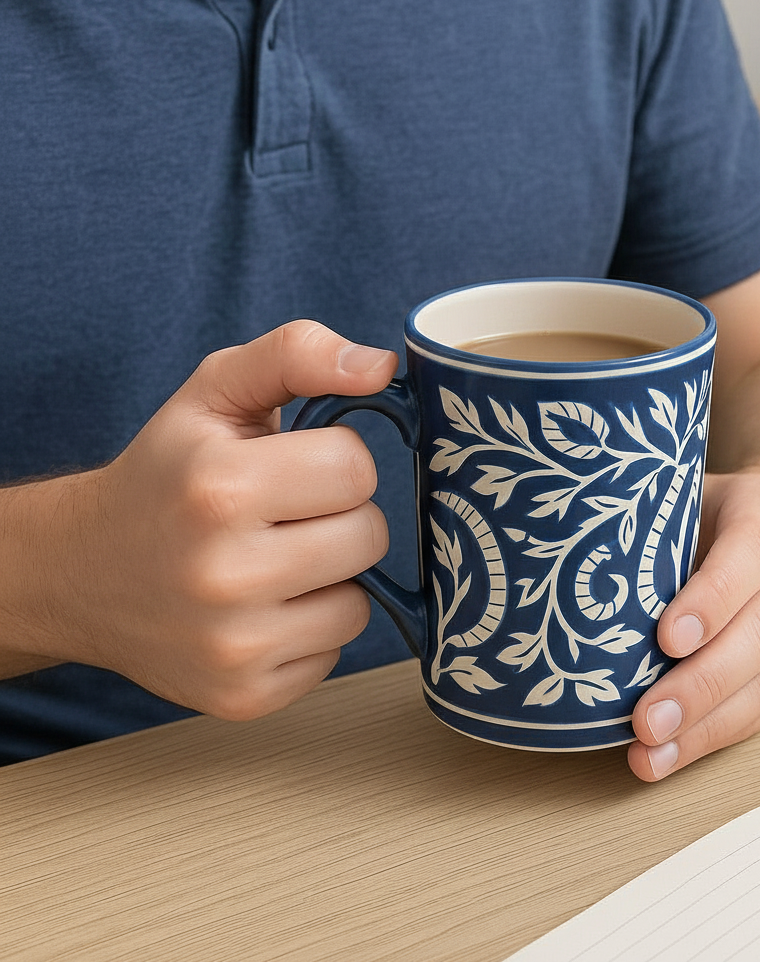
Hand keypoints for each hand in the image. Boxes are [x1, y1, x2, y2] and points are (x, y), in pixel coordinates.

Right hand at [2, 321, 397, 718]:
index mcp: (220, 488)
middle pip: (369, 536)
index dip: (333, 461)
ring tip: (272, 562)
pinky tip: (262, 609)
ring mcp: (234, 647)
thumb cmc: (166, 473)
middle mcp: (225, 575)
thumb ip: (298, 354)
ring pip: (359, 602)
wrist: (83, 572)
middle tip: (283, 516)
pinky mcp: (244, 697)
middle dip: (339, 517)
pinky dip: (309, 628)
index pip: (357, 468)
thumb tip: (383, 366)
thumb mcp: (215, 391)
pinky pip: (334, 653)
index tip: (290, 468)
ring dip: (330, 578)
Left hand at [627, 471, 759, 780]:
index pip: (750, 549)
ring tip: (652, 751)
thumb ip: (644, 535)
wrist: (750, 519)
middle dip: (702, 683)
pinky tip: (669, 754)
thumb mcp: (666, 500)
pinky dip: (714, 735)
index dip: (712, 599)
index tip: (666, 639)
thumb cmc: (688, 508)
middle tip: (647, 719)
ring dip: (707, 724)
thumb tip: (573, 590)